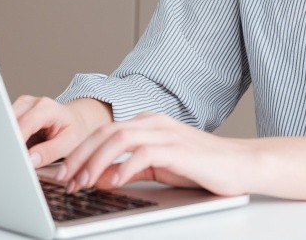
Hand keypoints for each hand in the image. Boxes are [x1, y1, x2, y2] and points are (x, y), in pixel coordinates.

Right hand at [12, 95, 112, 167]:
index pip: (24, 124)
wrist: (77, 119)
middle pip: (9, 123)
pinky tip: (16, 150)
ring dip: (7, 143)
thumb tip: (30, 160)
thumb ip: (50, 151)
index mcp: (46, 107)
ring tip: (16, 157)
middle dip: (8, 143)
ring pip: (3, 126)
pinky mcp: (15, 114)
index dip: (17, 142)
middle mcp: (30, 103)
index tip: (14, 159)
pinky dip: (9, 141)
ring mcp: (20, 106)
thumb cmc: (75, 129)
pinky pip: (6, 129)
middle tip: (12, 162)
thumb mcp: (70, 142)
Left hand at [55, 112, 252, 196]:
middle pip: (105, 132)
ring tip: (83, 182)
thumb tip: (102, 178)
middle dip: (80, 156)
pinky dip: (124, 168)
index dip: (80, 152)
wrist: (241, 164)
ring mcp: (166, 133)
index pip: (104, 132)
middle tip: (65, 179)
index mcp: (147, 123)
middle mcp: (154, 123)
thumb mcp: (159, 167)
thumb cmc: (201, 166)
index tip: (64, 173)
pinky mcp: (178, 149)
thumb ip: (131, 168)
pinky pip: (144, 154)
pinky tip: (114, 182)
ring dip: (96, 162)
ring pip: (119, 139)